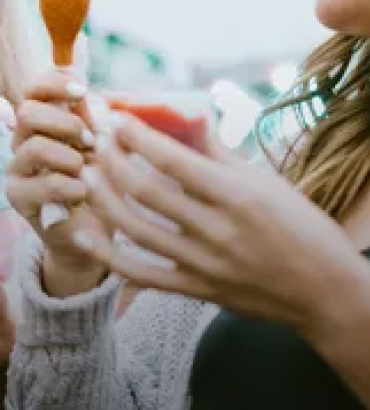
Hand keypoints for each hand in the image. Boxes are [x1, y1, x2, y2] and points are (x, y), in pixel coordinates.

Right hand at [9, 72, 108, 293]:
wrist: (93, 232)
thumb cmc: (101, 183)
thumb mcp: (105, 146)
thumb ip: (95, 120)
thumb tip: (88, 95)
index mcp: (43, 122)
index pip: (33, 88)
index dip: (54, 82)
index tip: (82, 90)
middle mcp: (23, 141)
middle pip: (26, 112)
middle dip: (65, 123)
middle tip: (90, 141)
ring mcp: (16, 169)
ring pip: (33, 146)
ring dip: (69, 157)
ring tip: (86, 171)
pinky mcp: (17, 197)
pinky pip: (43, 184)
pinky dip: (72, 186)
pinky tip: (83, 194)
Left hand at [72, 113, 369, 337]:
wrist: (326, 294)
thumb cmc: (302, 228)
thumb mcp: (266, 182)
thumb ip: (219, 153)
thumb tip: (187, 115)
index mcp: (238, 196)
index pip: (173, 160)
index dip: (136, 137)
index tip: (113, 117)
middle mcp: (217, 230)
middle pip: (146, 191)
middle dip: (111, 160)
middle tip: (91, 139)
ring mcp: (204, 264)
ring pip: (136, 229)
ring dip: (103, 199)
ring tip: (85, 173)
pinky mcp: (197, 290)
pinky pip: (141, 274)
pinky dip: (108, 256)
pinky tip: (83, 235)